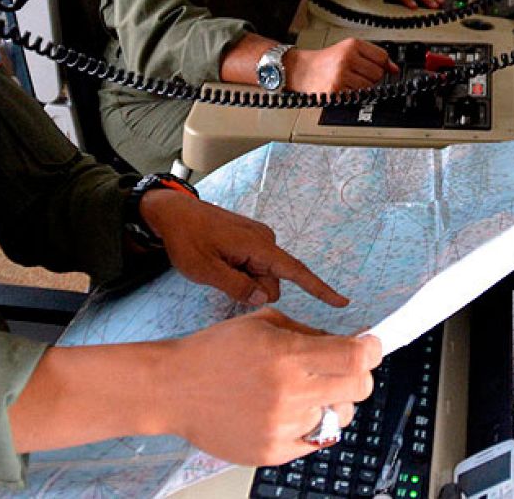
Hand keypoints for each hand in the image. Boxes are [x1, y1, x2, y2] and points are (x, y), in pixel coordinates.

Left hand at [141, 189, 348, 306]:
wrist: (172, 212)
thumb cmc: (186, 238)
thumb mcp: (205, 269)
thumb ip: (236, 287)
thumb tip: (263, 298)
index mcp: (257, 246)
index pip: (295, 272)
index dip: (319, 289)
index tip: (341, 301)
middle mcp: (264, 240)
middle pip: (272, 282)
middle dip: (251, 288)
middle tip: (219, 276)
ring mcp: (257, 239)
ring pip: (261, 276)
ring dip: (243, 280)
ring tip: (216, 265)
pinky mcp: (249, 240)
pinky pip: (254, 266)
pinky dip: (240, 271)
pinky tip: (219, 262)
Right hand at [158, 309, 381, 464]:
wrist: (173, 388)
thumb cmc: (214, 352)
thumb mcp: (264, 324)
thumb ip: (310, 333)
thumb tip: (350, 342)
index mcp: (287, 356)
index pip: (355, 358)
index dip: (371, 349)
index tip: (370, 345)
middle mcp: (289, 394)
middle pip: (359, 389)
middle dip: (358, 375)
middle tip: (343, 368)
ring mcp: (282, 427)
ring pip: (339, 416)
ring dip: (331, 401)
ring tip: (302, 391)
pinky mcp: (273, 452)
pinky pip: (316, 440)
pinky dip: (310, 425)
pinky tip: (288, 410)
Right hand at [285, 38, 398, 92]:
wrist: (302, 70)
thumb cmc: (326, 60)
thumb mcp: (349, 50)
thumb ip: (373, 57)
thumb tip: (395, 69)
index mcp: (352, 45)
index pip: (382, 57)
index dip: (382, 65)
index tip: (379, 68)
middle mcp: (347, 58)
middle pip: (378, 74)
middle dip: (371, 77)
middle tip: (357, 75)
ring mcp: (341, 74)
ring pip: (369, 87)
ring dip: (363, 88)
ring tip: (349, 81)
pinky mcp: (336, 90)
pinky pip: (357, 96)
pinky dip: (353, 95)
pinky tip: (343, 88)